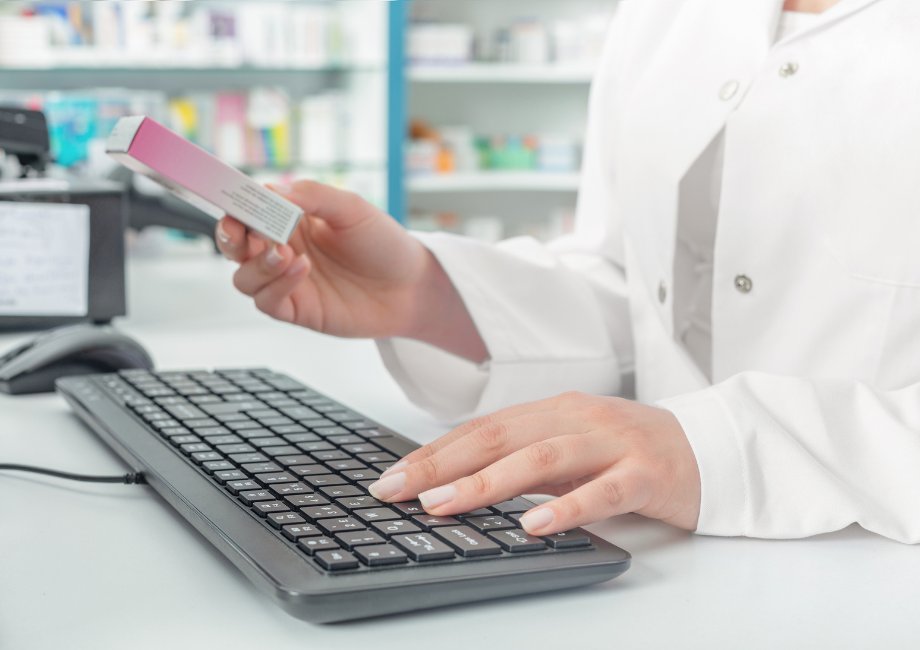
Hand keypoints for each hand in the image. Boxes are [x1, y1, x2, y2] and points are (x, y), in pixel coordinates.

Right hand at [215, 180, 485, 359]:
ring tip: (285, 253)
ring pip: (243, 277)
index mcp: (292, 220)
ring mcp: (288, 282)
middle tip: (245, 232)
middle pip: (234, 246)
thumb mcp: (352, 208)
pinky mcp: (297, 310)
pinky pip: (267, 301)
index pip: (248, 210)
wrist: (411, 286)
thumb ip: (313, 196)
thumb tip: (272, 189)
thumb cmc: (385, 244)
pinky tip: (301, 269)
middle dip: (230, 237)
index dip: (234, 206)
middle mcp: (284, 249)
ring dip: (257, 264)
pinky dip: (277, 285)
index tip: (234, 203)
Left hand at [368, 392, 700, 534]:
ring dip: (488, 482)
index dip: (434, 451)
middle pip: (498, 436)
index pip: (481, 427)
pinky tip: (534, 525)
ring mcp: (612, 441)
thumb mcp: (570, 450)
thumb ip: (524, 460)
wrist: (709, 447)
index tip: (391, 476)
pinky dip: (567, 507)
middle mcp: (576, 417)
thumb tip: (459, 482)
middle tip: (395, 490)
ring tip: (445, 503)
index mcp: (552, 410)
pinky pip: (604, 491)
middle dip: (441, 464)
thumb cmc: (629, 452)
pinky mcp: (647, 471)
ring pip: (542, 457)